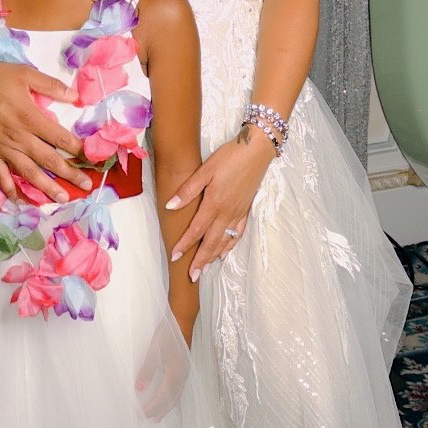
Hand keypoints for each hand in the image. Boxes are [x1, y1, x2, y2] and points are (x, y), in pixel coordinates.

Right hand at [0, 60, 87, 202]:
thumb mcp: (25, 74)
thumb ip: (51, 86)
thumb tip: (75, 97)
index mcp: (30, 117)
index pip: (60, 138)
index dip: (78, 149)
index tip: (91, 158)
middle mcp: (18, 137)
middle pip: (48, 160)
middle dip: (69, 173)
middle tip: (86, 186)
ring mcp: (2, 148)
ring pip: (28, 172)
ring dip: (46, 187)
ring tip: (61, 198)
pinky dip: (9, 189)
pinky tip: (19, 200)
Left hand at [135, 323, 190, 421]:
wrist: (182, 320)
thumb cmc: (167, 335)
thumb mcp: (153, 352)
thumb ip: (147, 371)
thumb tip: (138, 389)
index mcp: (174, 375)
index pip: (162, 397)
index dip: (151, 407)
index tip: (141, 415)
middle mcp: (181, 376)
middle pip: (171, 399)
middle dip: (161, 410)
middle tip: (151, 420)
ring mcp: (184, 371)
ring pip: (176, 394)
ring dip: (168, 405)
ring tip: (160, 414)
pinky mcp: (183, 366)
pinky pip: (178, 388)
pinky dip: (172, 396)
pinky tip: (168, 395)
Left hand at [167, 130, 274, 280]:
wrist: (257, 150)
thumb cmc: (230, 157)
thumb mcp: (205, 170)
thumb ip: (188, 190)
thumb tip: (170, 206)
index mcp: (214, 203)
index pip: (196, 230)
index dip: (185, 244)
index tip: (175, 257)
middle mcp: (227, 213)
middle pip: (211, 242)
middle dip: (200, 260)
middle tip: (192, 276)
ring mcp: (238, 213)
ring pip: (224, 241)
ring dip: (213, 256)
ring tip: (204, 269)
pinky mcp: (246, 210)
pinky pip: (237, 233)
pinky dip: (230, 245)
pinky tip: (225, 251)